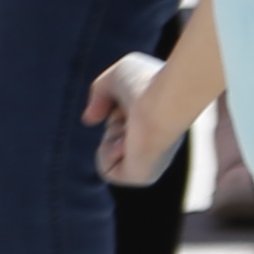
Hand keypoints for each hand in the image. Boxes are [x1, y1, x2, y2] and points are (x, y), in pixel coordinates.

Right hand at [84, 50, 192, 189]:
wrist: (164, 99)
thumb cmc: (147, 83)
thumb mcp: (115, 77)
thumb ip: (99, 94)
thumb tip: (90, 120)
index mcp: (158, 120)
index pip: (125, 123)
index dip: (117, 109)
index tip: (129, 98)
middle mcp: (157, 142)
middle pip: (116, 136)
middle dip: (114, 124)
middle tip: (128, 114)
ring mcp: (152, 161)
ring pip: (110, 153)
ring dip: (110, 139)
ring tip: (128, 128)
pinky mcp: (143, 177)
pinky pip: (108, 171)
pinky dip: (108, 154)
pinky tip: (127, 143)